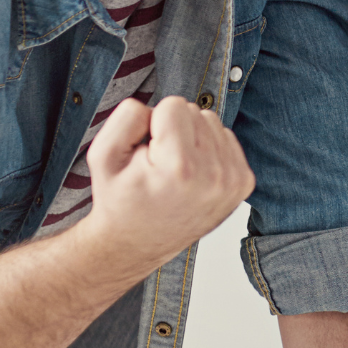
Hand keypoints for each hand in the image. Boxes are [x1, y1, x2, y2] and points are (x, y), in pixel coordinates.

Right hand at [82, 96, 255, 272]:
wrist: (138, 243)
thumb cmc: (120, 199)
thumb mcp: (102, 155)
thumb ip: (128, 116)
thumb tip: (160, 106)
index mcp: (180, 167)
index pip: (174, 104)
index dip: (153, 124)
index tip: (147, 153)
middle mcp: (214, 175)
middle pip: (195, 111)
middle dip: (174, 130)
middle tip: (159, 164)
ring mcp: (234, 181)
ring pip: (212, 122)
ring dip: (192, 138)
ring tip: (175, 169)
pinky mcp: (244, 183)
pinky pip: (226, 139)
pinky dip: (208, 150)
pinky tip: (192, 174)